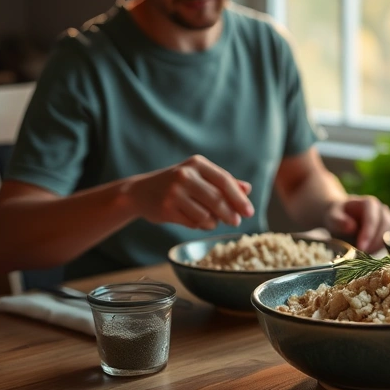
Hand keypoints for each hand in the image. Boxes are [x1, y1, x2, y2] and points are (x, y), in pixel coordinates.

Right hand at [126, 155, 253, 229]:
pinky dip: (200, 225)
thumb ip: (223, 182)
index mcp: (196, 164)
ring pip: (206, 214)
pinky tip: (197, 220)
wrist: (140, 192)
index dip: (239, 198)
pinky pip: (193, 223)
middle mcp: (184, 175)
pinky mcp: (166, 209)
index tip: (250, 211)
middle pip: (217, 199)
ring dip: (213, 221)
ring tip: (211, 219)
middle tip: (237, 222)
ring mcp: (174, 193)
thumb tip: (247, 189)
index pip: (224, 180)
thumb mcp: (199, 176)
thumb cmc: (176, 184)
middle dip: (230, 214)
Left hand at [323, 195, 389, 251]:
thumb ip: (338, 221)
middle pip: (386, 226)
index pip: (373, 218)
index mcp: (369, 203)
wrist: (341, 220)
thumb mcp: (332, 217)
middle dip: (375, 242)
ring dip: (378, 248)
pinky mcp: (389, 234)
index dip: (368, 233)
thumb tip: (351, 227)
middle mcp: (382, 210)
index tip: (361, 247)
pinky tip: (367, 256)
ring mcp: (388, 221)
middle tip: (361, 255)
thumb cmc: (337, 217)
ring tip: (362, 255)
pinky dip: (380, 251)